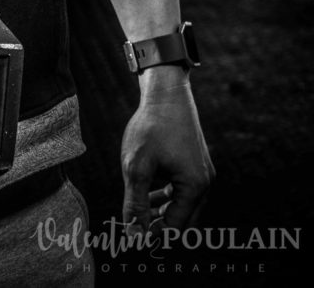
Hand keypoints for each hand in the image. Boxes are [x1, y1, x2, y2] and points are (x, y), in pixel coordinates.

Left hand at [120, 67, 214, 234]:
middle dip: (158, 226)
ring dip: (161, 212)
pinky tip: (147, 195)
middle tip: (133, 230)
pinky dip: (166, 197)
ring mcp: (202, 173)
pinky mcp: (195, 164)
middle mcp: (205, 183)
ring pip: (182, 205)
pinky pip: (183, 191)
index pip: (175, 227)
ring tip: (137, 215)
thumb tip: (134, 234)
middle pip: (182, 219)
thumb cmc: (151, 128)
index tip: (131, 240)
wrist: (166, 94)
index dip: (152, 236)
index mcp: (195, 187)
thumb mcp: (136, 167)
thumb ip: (135, 203)